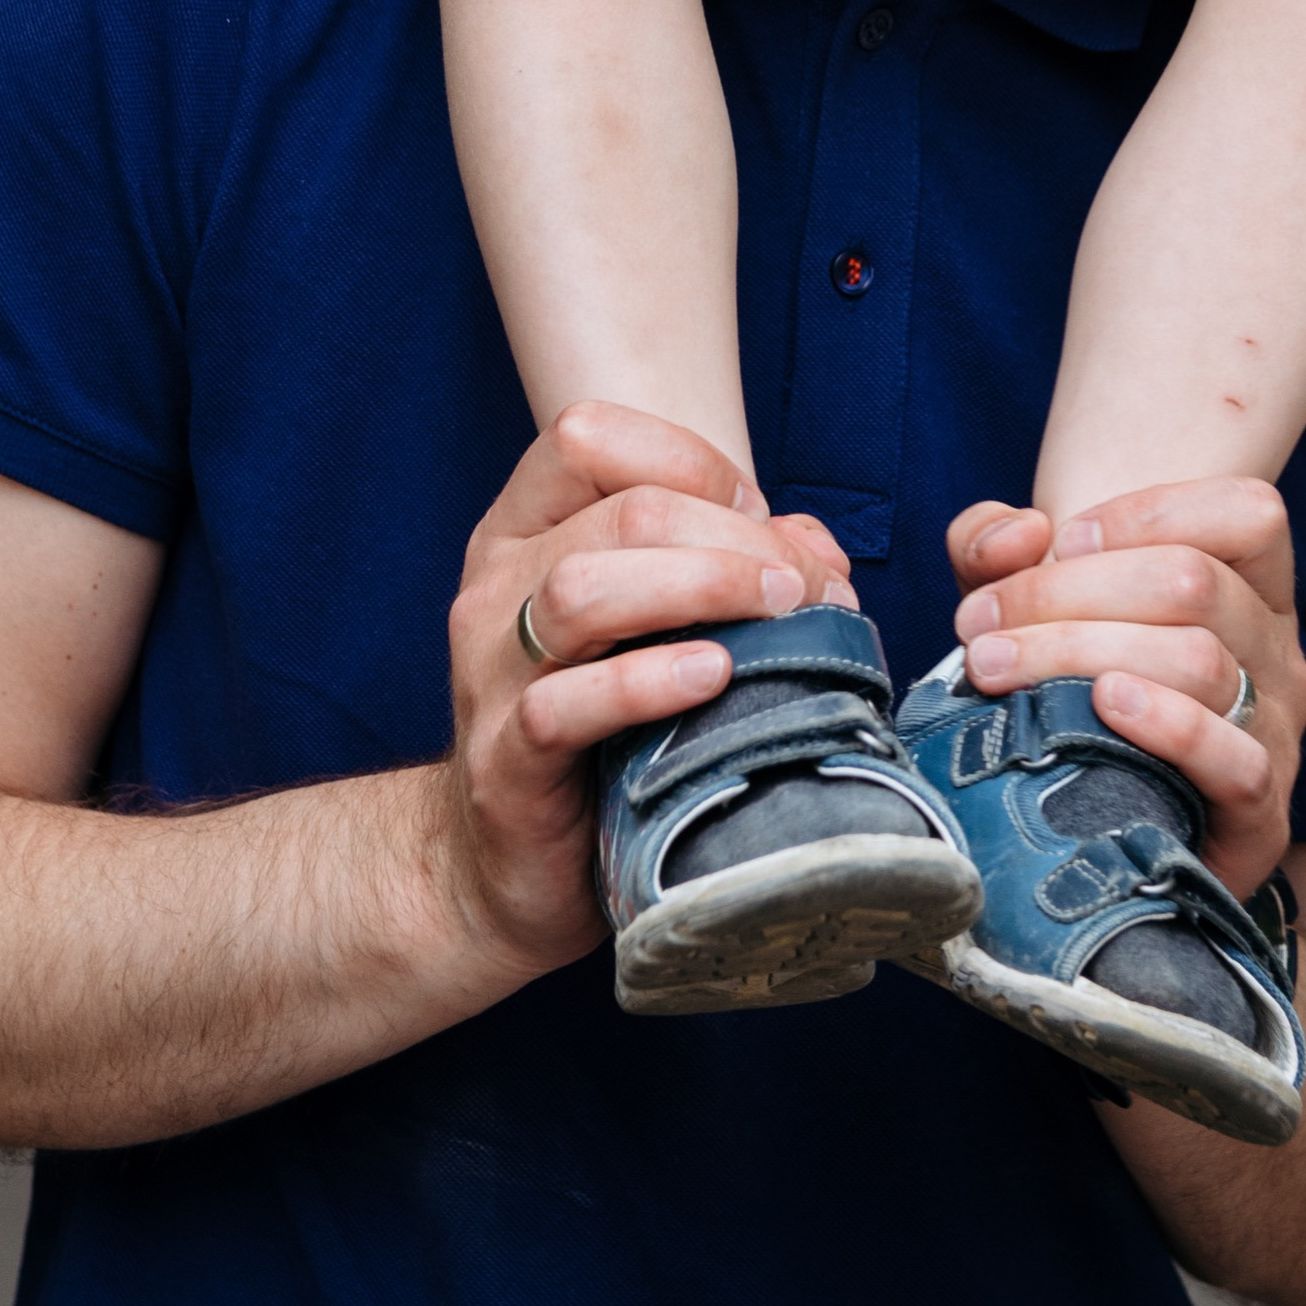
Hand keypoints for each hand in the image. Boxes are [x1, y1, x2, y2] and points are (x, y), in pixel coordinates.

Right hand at [436, 403, 853, 986]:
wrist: (510, 870)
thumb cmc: (601, 729)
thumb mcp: (658, 628)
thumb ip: (732, 570)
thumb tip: (818, 552)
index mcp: (524, 530)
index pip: (590, 436)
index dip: (691, 460)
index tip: (761, 516)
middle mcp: (495, 585)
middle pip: (619, 511)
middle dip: (734, 536)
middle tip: (806, 585)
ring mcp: (488, 673)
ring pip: (582, 591)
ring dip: (700, 587)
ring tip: (776, 614)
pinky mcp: (504, 762)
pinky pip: (565, 706)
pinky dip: (648, 682)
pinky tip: (713, 677)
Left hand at [940, 478, 1305, 899]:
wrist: (1096, 819)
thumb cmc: (1062, 681)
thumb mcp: (1018, 598)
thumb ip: (990, 543)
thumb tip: (1019, 536)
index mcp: (1252, 586)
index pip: (1247, 513)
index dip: (1150, 513)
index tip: (1061, 539)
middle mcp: (1277, 651)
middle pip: (1195, 582)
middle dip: (1070, 591)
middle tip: (983, 623)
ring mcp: (1279, 734)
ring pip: (1202, 662)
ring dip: (1082, 653)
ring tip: (1001, 668)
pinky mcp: (1262, 819)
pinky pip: (1239, 763)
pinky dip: (1172, 729)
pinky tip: (1105, 707)